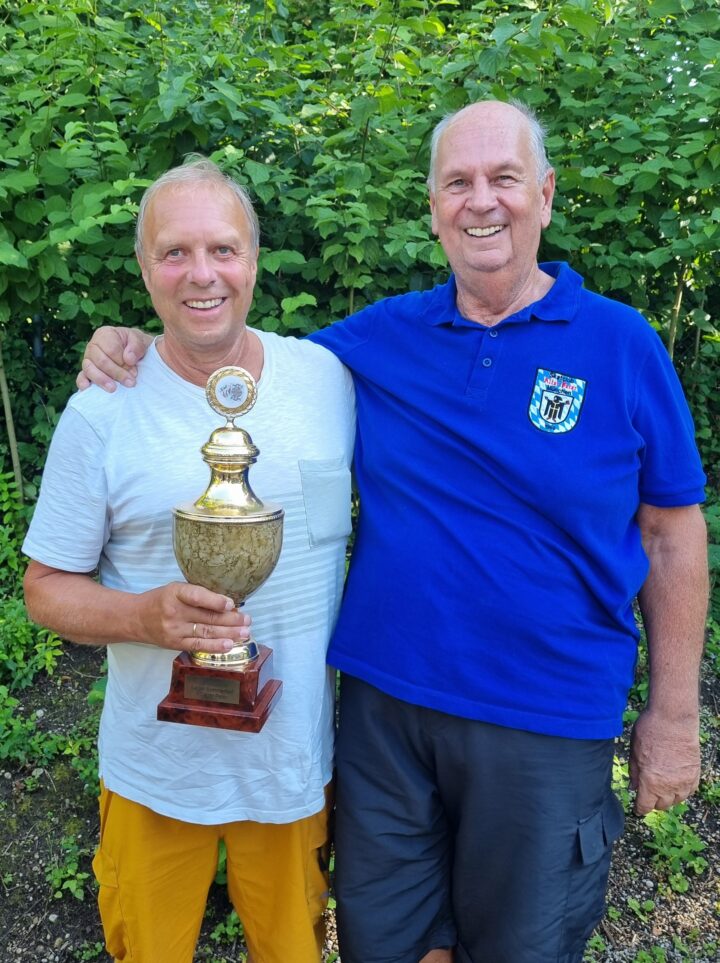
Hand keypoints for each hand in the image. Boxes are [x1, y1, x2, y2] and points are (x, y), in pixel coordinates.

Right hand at [76, 326, 151, 391]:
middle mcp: (93, 346)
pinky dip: (82, 382)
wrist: (133, 353)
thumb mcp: (141, 340)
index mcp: (105, 334)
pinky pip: (81, 376)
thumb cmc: (135, 345)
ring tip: (113, 389)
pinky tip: (87, 387)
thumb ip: (136, 347)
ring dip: (102, 380)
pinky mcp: (86, 371)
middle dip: (117, 373)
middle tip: (131, 383)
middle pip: (101, 361)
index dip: (123, 362)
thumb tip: (129, 359)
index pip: (111, 350)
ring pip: (90, 369)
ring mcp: (88, 359)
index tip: (134, 370)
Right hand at [134, 581, 251, 654]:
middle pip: (207, 617)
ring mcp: (175, 630)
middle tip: (248, 620)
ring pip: (206, 632)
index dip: (215, 601)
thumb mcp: (175, 589)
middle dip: (231, 619)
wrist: (135, 618)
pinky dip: (215, 646)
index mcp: (175, 593)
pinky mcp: (175, 644)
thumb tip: (228, 603)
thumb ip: (197, 594)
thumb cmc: (161, 600)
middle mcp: (174, 612)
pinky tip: (229, 645)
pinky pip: (198, 646)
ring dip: (229, 633)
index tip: (231, 604)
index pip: (197, 596)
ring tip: (245, 632)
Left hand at [629, 707, 699, 814]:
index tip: (638, 809)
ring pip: (677, 800)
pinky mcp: (694, 773)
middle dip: (653, 802)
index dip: (640, 809)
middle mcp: (669, 786)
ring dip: (669, 798)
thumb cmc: (649, 731)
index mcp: (650, 782)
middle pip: (662, 805)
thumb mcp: (634, 752)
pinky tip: (676, 784)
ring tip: (662, 789)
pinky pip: (689, 791)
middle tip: (648, 795)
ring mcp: (684, 780)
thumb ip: (634, 773)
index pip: (645, 806)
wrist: (673, 719)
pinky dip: (682, 791)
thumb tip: (633, 787)